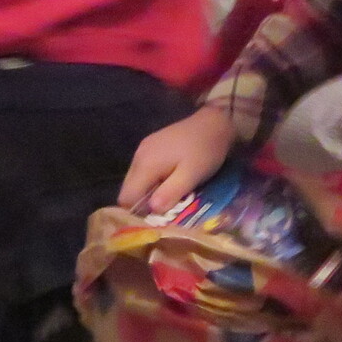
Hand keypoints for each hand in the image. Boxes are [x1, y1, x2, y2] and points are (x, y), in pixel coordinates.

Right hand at [119, 105, 233, 213]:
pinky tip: (169, 181)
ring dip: (149, 192)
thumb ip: (170, 193)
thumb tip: (151, 210)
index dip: (138, 212)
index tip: (156, 219)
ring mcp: (143, 149)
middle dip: (143, 204)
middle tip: (165, 210)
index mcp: (146, 164)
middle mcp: (138, 156)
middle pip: (128, 190)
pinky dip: (152, 181)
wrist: (214, 122)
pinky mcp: (150, 146)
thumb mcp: (191, 175)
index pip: (126, 198)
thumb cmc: (205, 151)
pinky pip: (143, 171)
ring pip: (135, 181)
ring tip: (170, 196)